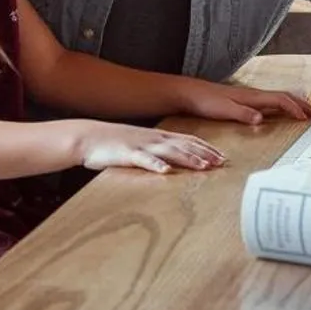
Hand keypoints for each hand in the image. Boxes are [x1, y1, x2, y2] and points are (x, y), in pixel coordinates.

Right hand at [76, 122, 225, 173]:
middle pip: (184, 145)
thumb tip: (174, 162)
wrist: (87, 137)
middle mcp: (154, 139)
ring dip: (188, 158)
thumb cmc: (115, 143)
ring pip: (169, 152)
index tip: (223, 157)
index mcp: (159, 136)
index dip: (207, 148)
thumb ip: (159, 151)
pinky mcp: (127, 154)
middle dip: (205, 153)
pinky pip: (143, 160)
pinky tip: (166, 172)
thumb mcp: (142, 144)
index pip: (189, 140)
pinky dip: (156, 165)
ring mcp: (141, 145)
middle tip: (222, 163)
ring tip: (204, 166)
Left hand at [173, 78, 310, 125]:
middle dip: (302, 105)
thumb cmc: (205, 101)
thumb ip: (243, 114)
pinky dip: (282, 107)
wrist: (189, 93)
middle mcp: (254, 95)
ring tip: (305, 113)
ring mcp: (250, 97)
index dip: (295, 109)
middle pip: (285, 97)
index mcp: (253, 96)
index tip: (306, 118)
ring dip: (294, 105)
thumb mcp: (224, 110)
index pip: (281, 100)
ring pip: (279, 99)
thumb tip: (261, 119)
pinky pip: (270, 102)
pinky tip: (281, 113)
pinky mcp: (245, 100)